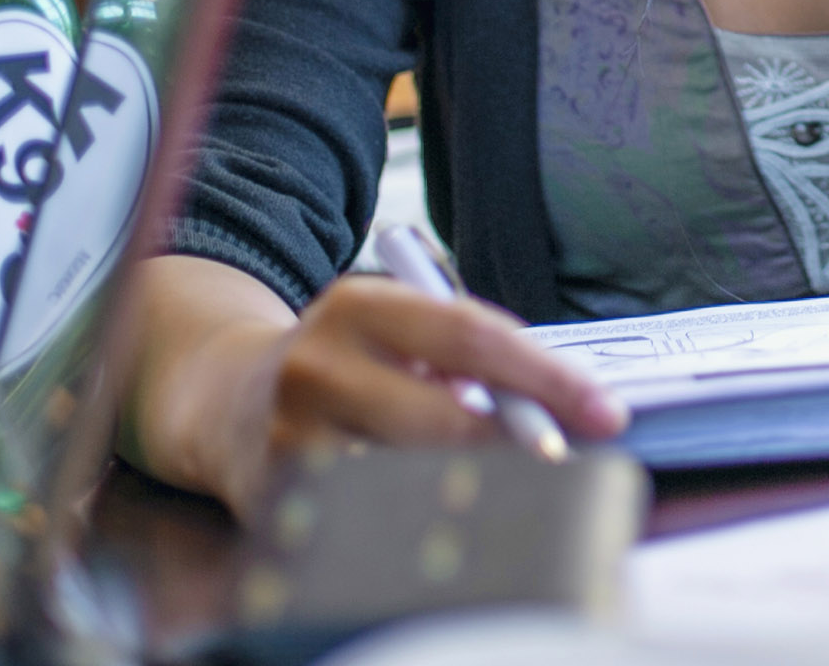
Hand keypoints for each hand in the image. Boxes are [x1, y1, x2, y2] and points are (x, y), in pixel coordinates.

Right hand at [191, 274, 624, 519]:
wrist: (223, 397)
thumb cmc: (347, 363)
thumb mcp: (399, 333)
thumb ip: (470, 358)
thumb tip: (564, 409)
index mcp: (359, 306)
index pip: (473, 336)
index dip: (548, 376)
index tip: (604, 411)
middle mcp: (316, 366)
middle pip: (443, 418)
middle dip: (516, 450)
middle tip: (562, 469)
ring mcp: (289, 439)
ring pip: (411, 480)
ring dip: (471, 491)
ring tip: (500, 490)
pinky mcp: (277, 500)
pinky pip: (372, 522)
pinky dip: (419, 523)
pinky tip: (441, 520)